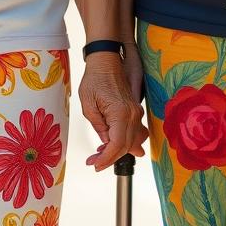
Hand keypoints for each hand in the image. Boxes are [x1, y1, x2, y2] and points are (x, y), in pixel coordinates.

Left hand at [79, 53, 147, 170]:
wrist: (106, 61)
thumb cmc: (95, 78)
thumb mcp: (88, 105)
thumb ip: (98, 127)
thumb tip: (105, 143)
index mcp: (120, 113)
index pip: (117, 145)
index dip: (106, 158)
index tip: (95, 164)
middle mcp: (133, 114)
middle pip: (126, 146)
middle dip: (109, 157)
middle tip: (94, 160)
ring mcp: (136, 112)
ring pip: (133, 141)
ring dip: (119, 150)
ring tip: (102, 152)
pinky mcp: (135, 110)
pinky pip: (136, 132)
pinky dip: (127, 141)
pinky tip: (114, 144)